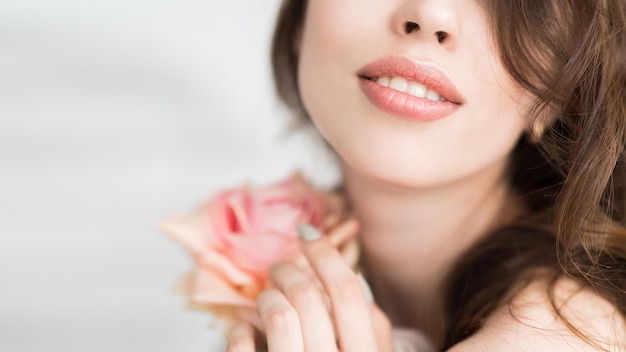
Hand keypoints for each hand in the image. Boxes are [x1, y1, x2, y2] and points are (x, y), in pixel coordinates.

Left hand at [225, 220, 393, 351]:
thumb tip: (361, 289)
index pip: (349, 293)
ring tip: (268, 299)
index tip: (306, 232)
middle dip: (288, 271)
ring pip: (279, 315)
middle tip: (279, 269)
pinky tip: (245, 331)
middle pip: (308, 297)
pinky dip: (240, 332)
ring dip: (268, 297)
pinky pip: (242, 346)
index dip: (325, 253)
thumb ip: (376, 332)